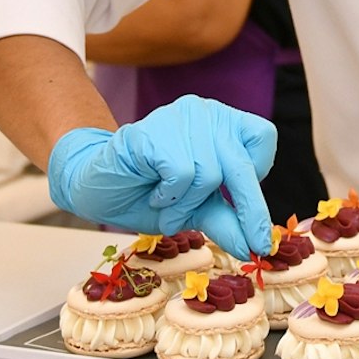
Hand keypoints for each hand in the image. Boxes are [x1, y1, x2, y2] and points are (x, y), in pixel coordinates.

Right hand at [46, 95, 275, 259]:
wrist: (96, 188)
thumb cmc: (148, 194)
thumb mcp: (196, 212)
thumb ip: (226, 221)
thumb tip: (254, 245)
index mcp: (222, 123)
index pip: (263, 138)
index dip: (261, 172)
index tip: (246, 203)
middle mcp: (205, 113)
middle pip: (242, 163)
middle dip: (250, 209)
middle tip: (254, 245)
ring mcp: (179, 118)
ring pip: (210, 174)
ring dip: (188, 204)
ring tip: (167, 205)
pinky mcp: (154, 131)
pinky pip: (181, 173)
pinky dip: (170, 196)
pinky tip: (154, 192)